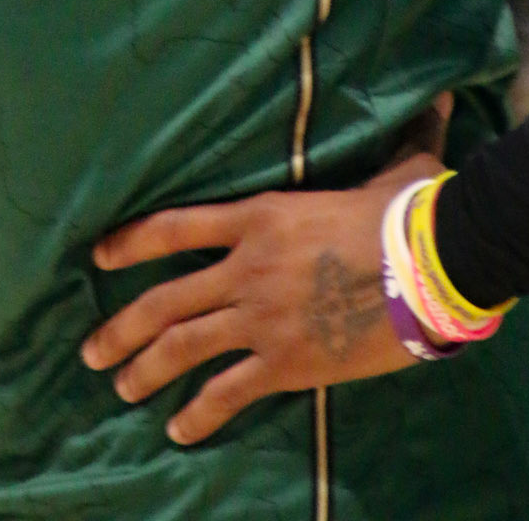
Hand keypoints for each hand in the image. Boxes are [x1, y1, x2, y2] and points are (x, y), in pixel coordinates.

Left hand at [82, 152, 444, 444]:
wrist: (434, 265)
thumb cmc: (410, 210)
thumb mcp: (387, 167)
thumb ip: (392, 138)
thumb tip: (437, 99)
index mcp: (258, 215)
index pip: (174, 227)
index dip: (131, 243)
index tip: (100, 257)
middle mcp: (246, 267)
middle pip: (164, 300)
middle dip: (121, 329)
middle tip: (92, 350)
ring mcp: (261, 316)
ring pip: (183, 346)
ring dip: (145, 369)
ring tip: (120, 386)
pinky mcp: (287, 362)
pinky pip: (228, 392)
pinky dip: (199, 413)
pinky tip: (180, 429)